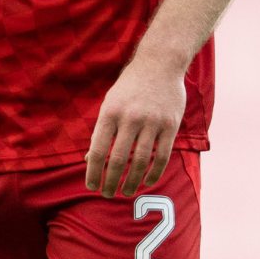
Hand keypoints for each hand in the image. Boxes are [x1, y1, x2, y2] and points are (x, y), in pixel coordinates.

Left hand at [84, 54, 186, 197]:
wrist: (160, 64)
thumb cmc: (129, 88)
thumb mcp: (109, 104)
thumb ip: (101, 132)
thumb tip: (89, 160)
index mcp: (110, 113)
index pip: (98, 150)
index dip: (93, 172)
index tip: (91, 187)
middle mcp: (130, 118)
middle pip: (118, 160)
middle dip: (111, 182)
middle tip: (108, 195)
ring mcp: (151, 122)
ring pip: (140, 161)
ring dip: (132, 182)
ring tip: (126, 192)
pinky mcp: (170, 125)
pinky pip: (162, 156)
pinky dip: (154, 173)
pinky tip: (147, 182)